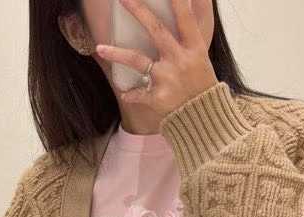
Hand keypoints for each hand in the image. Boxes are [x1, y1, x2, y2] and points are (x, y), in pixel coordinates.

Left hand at [96, 0, 218, 117]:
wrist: (203, 118)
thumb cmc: (201, 83)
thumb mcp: (201, 56)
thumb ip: (191, 32)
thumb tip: (191, 2)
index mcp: (194, 48)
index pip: (185, 18)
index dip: (177, 1)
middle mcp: (180, 60)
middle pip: (156, 30)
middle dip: (139, 11)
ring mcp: (168, 79)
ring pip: (138, 60)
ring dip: (117, 54)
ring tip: (100, 48)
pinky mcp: (158, 98)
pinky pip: (138, 93)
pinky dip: (131, 94)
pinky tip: (125, 94)